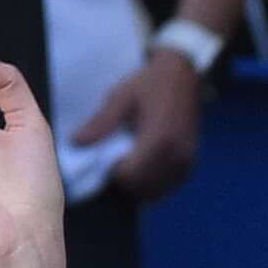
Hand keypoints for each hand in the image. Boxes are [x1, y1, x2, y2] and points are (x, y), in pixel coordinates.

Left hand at [71, 47, 210, 202]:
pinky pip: (166, 187)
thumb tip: (77, 142)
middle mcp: (177, 157)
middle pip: (141, 189)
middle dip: (124, 179)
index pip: (128, 176)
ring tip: (132, 159)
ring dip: (138, 184)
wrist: (183, 75)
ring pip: (154, 192)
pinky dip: (152, 182)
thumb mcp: (121, 97)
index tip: (108, 155)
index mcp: (160, 140)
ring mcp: (186, 164)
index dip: (113, 170)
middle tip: (118, 157)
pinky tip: (145, 163)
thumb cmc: (150, 82)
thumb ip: (101, 123)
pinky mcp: (190, 166)